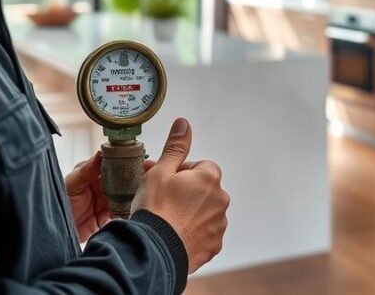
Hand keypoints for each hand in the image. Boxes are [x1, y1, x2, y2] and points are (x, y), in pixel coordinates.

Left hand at [65, 151, 156, 241]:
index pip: (115, 164)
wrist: (53, 233)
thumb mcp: (71, 184)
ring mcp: (106, 202)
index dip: (129, 160)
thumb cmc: (58, 204)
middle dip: (138, 176)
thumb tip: (100, 152)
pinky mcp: (108, 218)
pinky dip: (131, 210)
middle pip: (124, 179)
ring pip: (127, 195)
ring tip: (150, 191)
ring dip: (137, 193)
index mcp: (93, 174)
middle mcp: (102, 186)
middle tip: (152, 174)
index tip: (143, 158)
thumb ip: (86, 170)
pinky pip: (124, 212)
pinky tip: (139, 208)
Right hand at [132, 118, 229, 272]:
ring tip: (169, 221)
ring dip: (192, 213)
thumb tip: (184, 124)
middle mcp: (220, 200)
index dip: (182, 173)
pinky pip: (205, 233)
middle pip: (204, 189)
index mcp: (209, 178)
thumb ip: (176, 147)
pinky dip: (194, 233)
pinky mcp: (214, 245)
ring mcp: (219, 224)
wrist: (154, 250)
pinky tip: (176, 235)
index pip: (201, 166)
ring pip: (205, 212)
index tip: (167, 182)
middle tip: (164, 201)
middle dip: (188, 192)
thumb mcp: (161, 171)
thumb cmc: (156, 210)